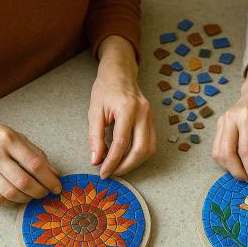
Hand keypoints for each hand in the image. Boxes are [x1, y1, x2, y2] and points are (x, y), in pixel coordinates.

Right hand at [0, 103, 61, 203]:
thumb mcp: (15, 135)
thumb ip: (35, 153)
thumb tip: (55, 173)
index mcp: (8, 139)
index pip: (35, 164)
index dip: (49, 179)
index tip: (57, 187)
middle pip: (24, 181)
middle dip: (40, 192)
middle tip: (46, 193)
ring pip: (11, 192)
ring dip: (27, 199)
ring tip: (33, 196)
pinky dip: (11, 202)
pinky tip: (18, 197)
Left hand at [88, 35, 155, 178]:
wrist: (120, 73)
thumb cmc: (105, 89)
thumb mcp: (94, 111)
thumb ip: (95, 137)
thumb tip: (96, 160)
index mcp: (128, 108)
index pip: (121, 143)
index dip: (112, 162)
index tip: (103, 172)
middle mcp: (143, 113)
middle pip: (140, 150)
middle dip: (126, 166)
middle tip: (111, 173)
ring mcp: (151, 117)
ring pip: (149, 149)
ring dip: (134, 163)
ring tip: (119, 168)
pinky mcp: (152, 121)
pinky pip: (150, 143)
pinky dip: (139, 154)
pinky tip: (127, 158)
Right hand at [212, 56, 247, 185]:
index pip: (245, 150)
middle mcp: (231, 119)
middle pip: (227, 153)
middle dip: (238, 172)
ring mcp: (222, 121)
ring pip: (218, 153)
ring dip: (229, 168)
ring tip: (244, 173)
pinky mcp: (218, 125)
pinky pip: (216, 149)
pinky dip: (225, 161)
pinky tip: (236, 164)